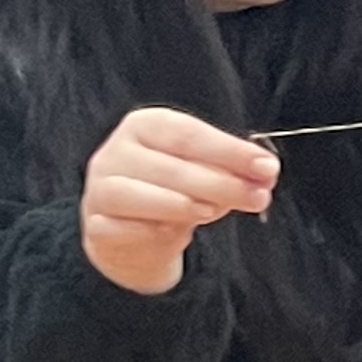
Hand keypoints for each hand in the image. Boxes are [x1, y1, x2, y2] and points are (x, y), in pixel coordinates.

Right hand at [80, 108, 275, 297]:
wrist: (133, 235)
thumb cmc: (173, 191)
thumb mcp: (205, 173)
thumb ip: (232, 169)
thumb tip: (265, 172)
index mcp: (146, 126)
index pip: (189, 134)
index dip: (230, 151)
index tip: (268, 167)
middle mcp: (116, 152)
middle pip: (170, 165)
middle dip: (222, 183)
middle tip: (259, 196)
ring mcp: (99, 189)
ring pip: (137, 194)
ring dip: (183, 204)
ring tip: (215, 212)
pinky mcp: (94, 225)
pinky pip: (121, 228)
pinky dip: (151, 230)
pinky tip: (175, 232)